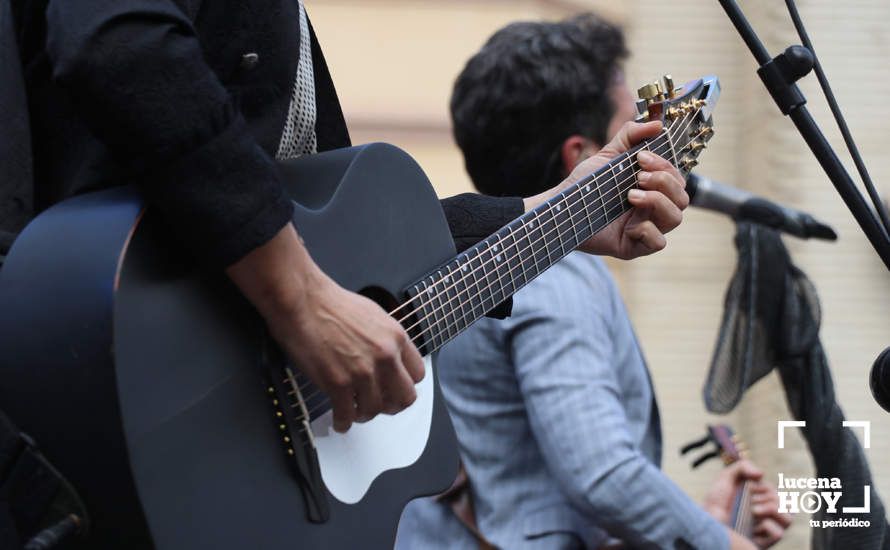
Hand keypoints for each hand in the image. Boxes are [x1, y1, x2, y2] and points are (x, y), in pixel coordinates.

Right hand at [227, 225, 424, 432]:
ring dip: (364, 414)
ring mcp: (363, 372)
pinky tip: (339, 421)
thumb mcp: (373, 315)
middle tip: (378, 405)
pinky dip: (343, 422)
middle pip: (404, 397)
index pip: (417, 374)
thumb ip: (386, 339)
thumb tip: (390, 357)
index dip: (404, 384)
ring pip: (375, 409)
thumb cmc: (330, 303)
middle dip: (391, 405)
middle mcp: (385, 356)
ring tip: (354, 411)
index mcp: (396, 338)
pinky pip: (347, 415)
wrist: (303, 300)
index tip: (394, 388)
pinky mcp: (338, 383)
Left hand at [524, 120, 687, 259]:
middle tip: (638, 177)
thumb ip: (630, 136)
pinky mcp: (633, 247)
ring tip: (631, 195)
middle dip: (664, 182)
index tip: (641, 158)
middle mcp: (652, 209)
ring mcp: (644, 228)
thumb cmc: (585, 185)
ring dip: (658, 202)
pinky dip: (649, 231)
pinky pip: (659, 243)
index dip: (666, 166)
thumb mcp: (608, 155)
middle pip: (683, 198)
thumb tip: (657, 124)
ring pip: (675, 218)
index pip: (676, 178)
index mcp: (652, 189)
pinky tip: (630, 224)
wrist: (561, 208)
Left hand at [704, 460, 790, 548]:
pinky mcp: (763, 542)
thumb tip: (761, 474)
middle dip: (767, 496)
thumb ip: (743, 467)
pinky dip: (767, 525)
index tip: (748, 487)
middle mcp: (768, 516)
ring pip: (788, 519)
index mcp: (763, 501)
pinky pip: (779, 533)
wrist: (705, 518)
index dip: (764, 487)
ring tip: (753, 510)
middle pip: (787, 503)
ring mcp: (767, 530)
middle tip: (750, 500)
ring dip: (772, 509)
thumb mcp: (727, 477)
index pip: (779, 492)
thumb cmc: (716, 500)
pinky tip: (754, 525)